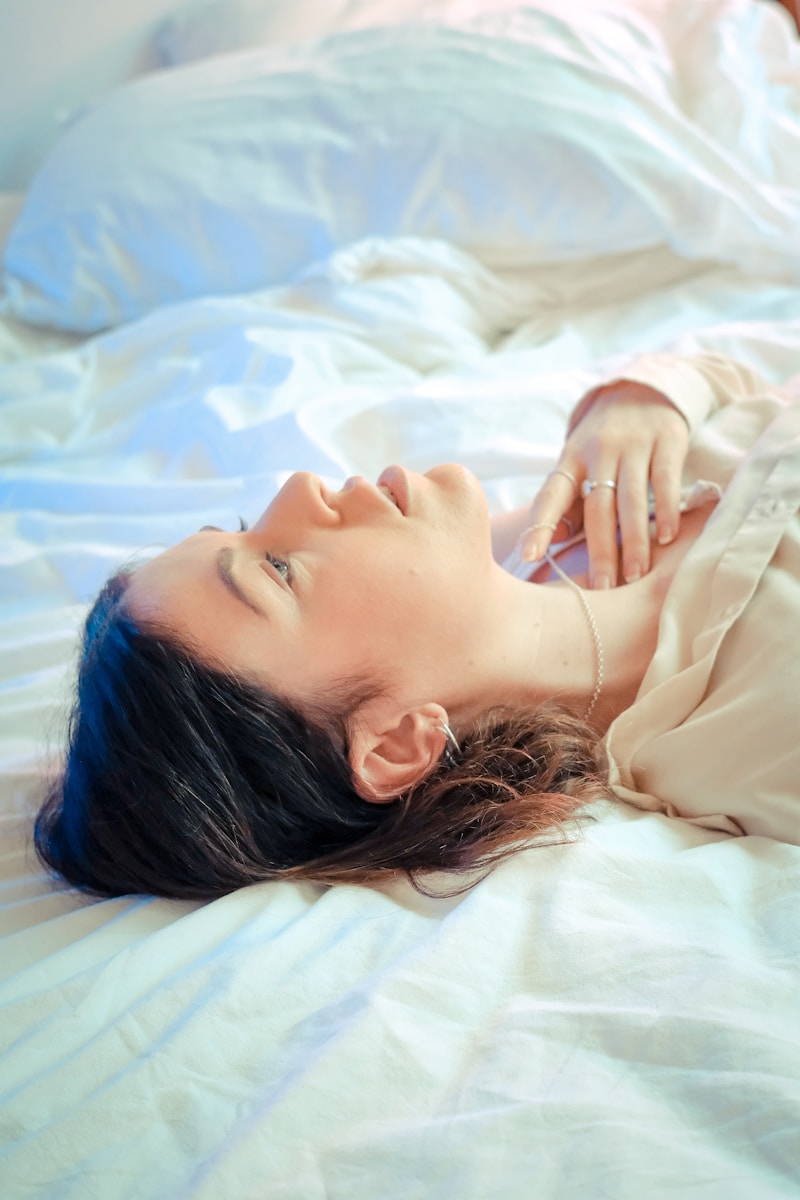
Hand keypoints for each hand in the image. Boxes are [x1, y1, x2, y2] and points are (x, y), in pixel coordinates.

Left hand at [521, 379, 689, 587]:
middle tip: (602, 588)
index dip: (540, 525)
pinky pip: (664, 481)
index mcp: (570, 459)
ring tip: (635, 575)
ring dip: (634, 540)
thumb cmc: (604, 443)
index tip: (530, 556)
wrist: (644, 389)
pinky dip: (666, 510)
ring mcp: (634, 445)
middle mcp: (599, 451)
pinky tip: (667, 538)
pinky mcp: (667, 441)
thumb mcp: (579, 463)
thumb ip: (568, 501)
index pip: (551, 494)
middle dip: (600, 550)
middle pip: (597, 506)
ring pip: (631, 498)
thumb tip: (552, 544)